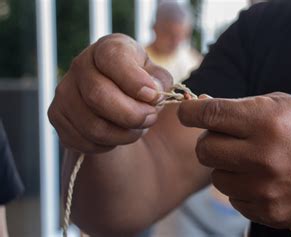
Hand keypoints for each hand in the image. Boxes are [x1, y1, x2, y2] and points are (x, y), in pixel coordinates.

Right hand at [48, 34, 172, 152]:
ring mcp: (65, 90)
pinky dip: (107, 145)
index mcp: (108, 48)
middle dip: (132, 115)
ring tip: (138, 129)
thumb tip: (152, 93)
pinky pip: (83, 141)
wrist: (119, 100)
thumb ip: (160, 83)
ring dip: (123, 134)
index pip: (112, 59)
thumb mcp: (158, 78)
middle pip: (98, 96)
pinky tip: (118, 135)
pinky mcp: (57, 115)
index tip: (153, 96)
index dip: (134, 81)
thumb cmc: (142, 85)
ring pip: (92, 125)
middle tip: (151, 118)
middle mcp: (81, 64)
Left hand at [178, 92, 290, 227]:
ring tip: (250, 160)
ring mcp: (264, 188)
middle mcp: (262, 156)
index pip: (209, 115)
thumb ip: (242, 108)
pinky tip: (264, 179)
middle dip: (209, 141)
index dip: (190, 112)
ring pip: (216, 177)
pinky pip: (234, 198)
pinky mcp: (268, 211)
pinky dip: (242, 187)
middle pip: (204, 149)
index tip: (185, 112)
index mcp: (266, 121)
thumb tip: (202, 111)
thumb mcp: (284, 105)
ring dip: (226, 167)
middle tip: (225, 138)